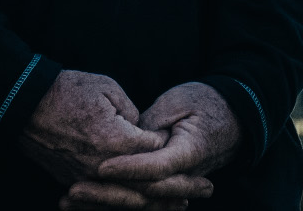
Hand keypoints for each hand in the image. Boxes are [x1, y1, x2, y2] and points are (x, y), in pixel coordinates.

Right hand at [21, 71, 211, 209]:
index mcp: (117, 141)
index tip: (194, 153)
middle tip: (207, 189)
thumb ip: (134, 115)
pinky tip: (143, 205)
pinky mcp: (73, 181)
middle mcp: (104, 167)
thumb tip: (146, 133)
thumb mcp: (108, 89)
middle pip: (149, 187)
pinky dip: (128, 204)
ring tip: (182, 205)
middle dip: (181, 189)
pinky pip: (107, 200)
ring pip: (129, 200)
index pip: (156, 153)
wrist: (25, 104)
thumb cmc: (68, 90)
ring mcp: (87, 178)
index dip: (173, 150)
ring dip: (158, 204)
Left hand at [75, 82, 240, 205]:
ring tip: (68, 201)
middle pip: (144, 195)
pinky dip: (112, 205)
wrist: (234, 116)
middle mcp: (186, 177)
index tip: (101, 167)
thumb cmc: (205, 102)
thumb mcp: (179, 101)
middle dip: (106, 195)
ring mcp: (177, 186)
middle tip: (72, 191)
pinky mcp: (167, 189)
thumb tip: (127, 138)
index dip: (129, 169)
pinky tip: (83, 206)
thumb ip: (152, 123)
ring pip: (139, 205)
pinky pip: (140, 203)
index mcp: (190, 153)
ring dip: (103, 205)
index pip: (156, 167)